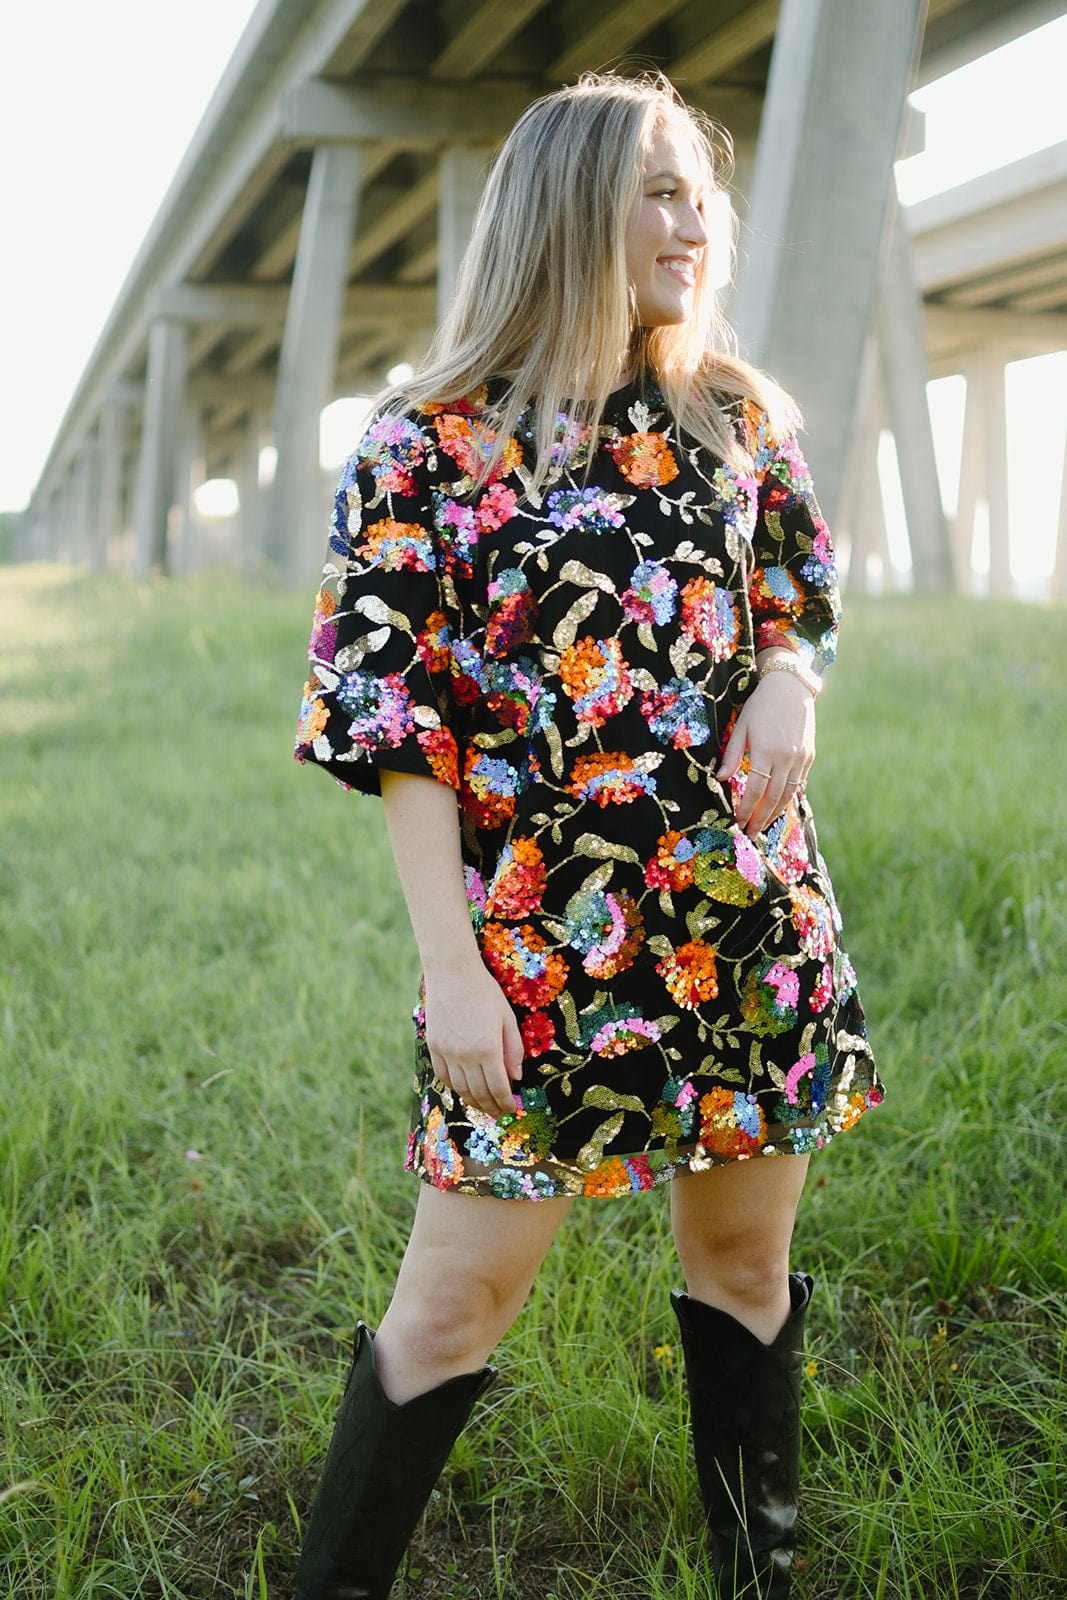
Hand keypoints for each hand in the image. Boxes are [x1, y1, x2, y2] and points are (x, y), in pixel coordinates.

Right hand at [423, 958, 524, 1119]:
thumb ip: (513, 1050)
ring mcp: (447, 1052)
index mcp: (488, 1048)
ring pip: (460, 1089)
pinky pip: (444, 1076)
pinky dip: (455, 1087)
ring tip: (483, 1106)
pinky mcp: (433, 1047)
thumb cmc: (485, 993)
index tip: (511, 1109)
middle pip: (479, 1093)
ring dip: (473, 1101)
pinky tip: (464, 1089)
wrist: (452, 973)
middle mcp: (466, 1055)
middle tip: (499, 1114)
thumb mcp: (507, 1019)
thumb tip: (515, 1078)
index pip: (498, 1087)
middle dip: (491, 1107)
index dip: (505, 1103)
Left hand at [717, 671, 815, 838]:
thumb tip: (721, 779)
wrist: (790, 686)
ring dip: (775, 813)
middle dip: (760, 819)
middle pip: (773, 798)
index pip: (755, 790)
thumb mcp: (741, 727)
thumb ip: (732, 755)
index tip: (737, 822)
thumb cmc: (759, 705)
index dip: (746, 810)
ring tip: (762, 826)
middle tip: (749, 833)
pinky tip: (777, 807)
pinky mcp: (809, 755)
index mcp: (766, 751)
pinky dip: (788, 798)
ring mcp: (801, 758)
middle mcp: (786, 757)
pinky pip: (799, 783)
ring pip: (788, 794)